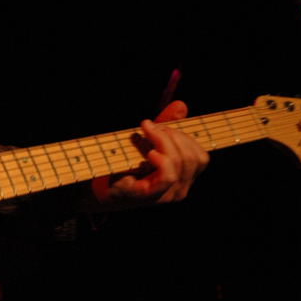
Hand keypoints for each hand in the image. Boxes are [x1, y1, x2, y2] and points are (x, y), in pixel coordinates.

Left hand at [91, 100, 208, 207]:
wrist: (99, 184)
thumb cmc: (125, 163)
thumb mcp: (149, 140)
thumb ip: (166, 124)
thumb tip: (181, 105)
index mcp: (184, 177)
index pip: (201, 157)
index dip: (187, 138)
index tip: (164, 126)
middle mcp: (180, 189)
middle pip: (193, 158)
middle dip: (174, 135)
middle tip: (151, 126)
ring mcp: (167, 195)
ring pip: (181, 163)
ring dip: (164, 141)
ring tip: (147, 132)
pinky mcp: (151, 196)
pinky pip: (168, 177)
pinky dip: (162, 160)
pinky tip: (150, 153)